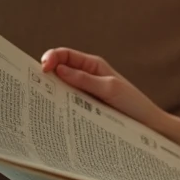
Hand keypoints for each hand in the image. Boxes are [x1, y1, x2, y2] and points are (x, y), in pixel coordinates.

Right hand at [40, 48, 165, 130]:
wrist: (147, 125)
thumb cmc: (132, 103)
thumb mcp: (109, 89)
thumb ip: (85, 79)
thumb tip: (58, 69)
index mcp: (93, 65)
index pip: (65, 55)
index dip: (51, 57)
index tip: (42, 69)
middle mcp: (87, 76)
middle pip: (58, 71)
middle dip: (44, 75)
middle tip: (32, 86)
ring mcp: (85, 92)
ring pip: (60, 88)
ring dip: (50, 92)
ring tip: (37, 100)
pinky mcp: (85, 107)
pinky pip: (67, 103)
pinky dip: (58, 105)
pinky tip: (51, 113)